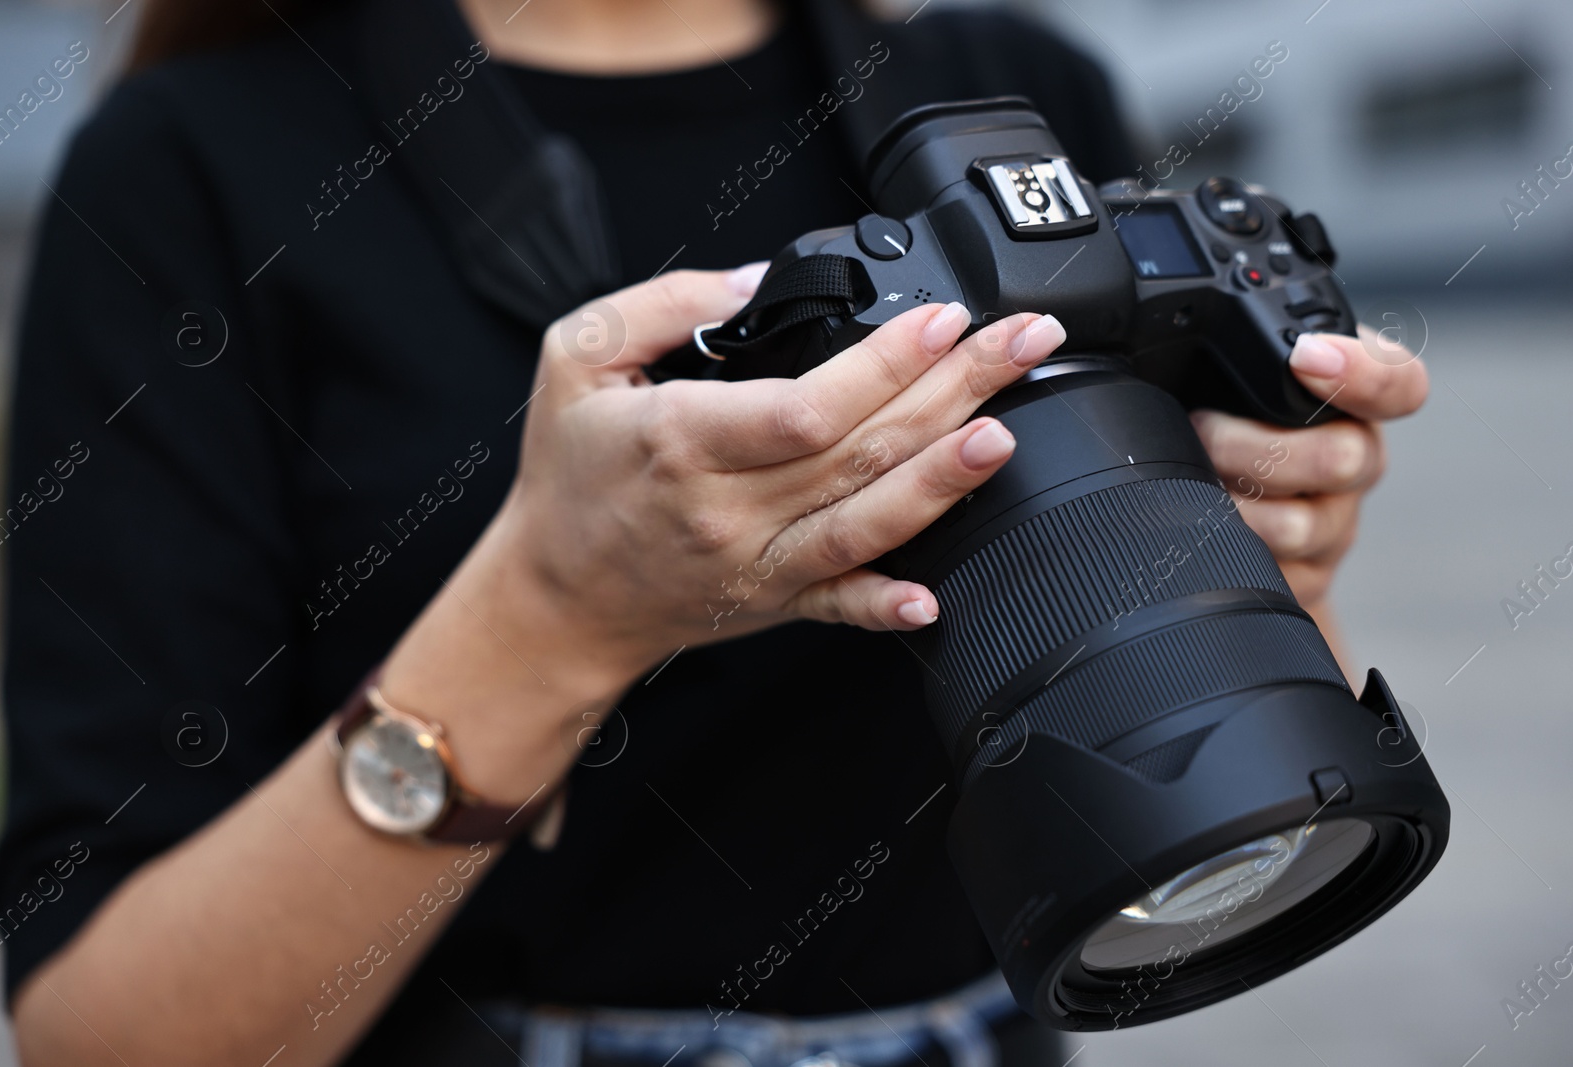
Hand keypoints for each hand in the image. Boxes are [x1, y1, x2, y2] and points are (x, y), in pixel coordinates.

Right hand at [502, 265, 1067, 677]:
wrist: (553, 596)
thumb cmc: (567, 475)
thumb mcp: (576, 357)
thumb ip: (664, 304)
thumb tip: (751, 279)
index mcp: (680, 440)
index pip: (804, 406)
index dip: (884, 365)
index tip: (938, 319)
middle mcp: (725, 509)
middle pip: (858, 452)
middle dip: (952, 390)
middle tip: (1019, 345)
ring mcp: (753, 563)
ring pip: (865, 525)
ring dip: (944, 481)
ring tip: (1006, 435)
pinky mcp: (770, 601)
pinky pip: (836, 606)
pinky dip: (884, 604)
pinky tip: (932, 595)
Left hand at [1190, 326, 1427, 609]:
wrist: (1207, 515)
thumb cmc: (1216, 424)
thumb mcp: (1226, 371)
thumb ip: (1238, 343)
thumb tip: (1196, 308)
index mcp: (1347, 398)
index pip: (1400, 383)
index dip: (1366, 372)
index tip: (1306, 356)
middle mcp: (1354, 459)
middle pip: (1343, 458)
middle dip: (1255, 446)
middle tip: (1201, 427)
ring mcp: (1333, 524)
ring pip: (1301, 526)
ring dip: (1232, 504)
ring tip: (1189, 481)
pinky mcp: (1305, 578)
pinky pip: (1273, 575)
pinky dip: (1226, 551)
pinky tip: (1200, 529)